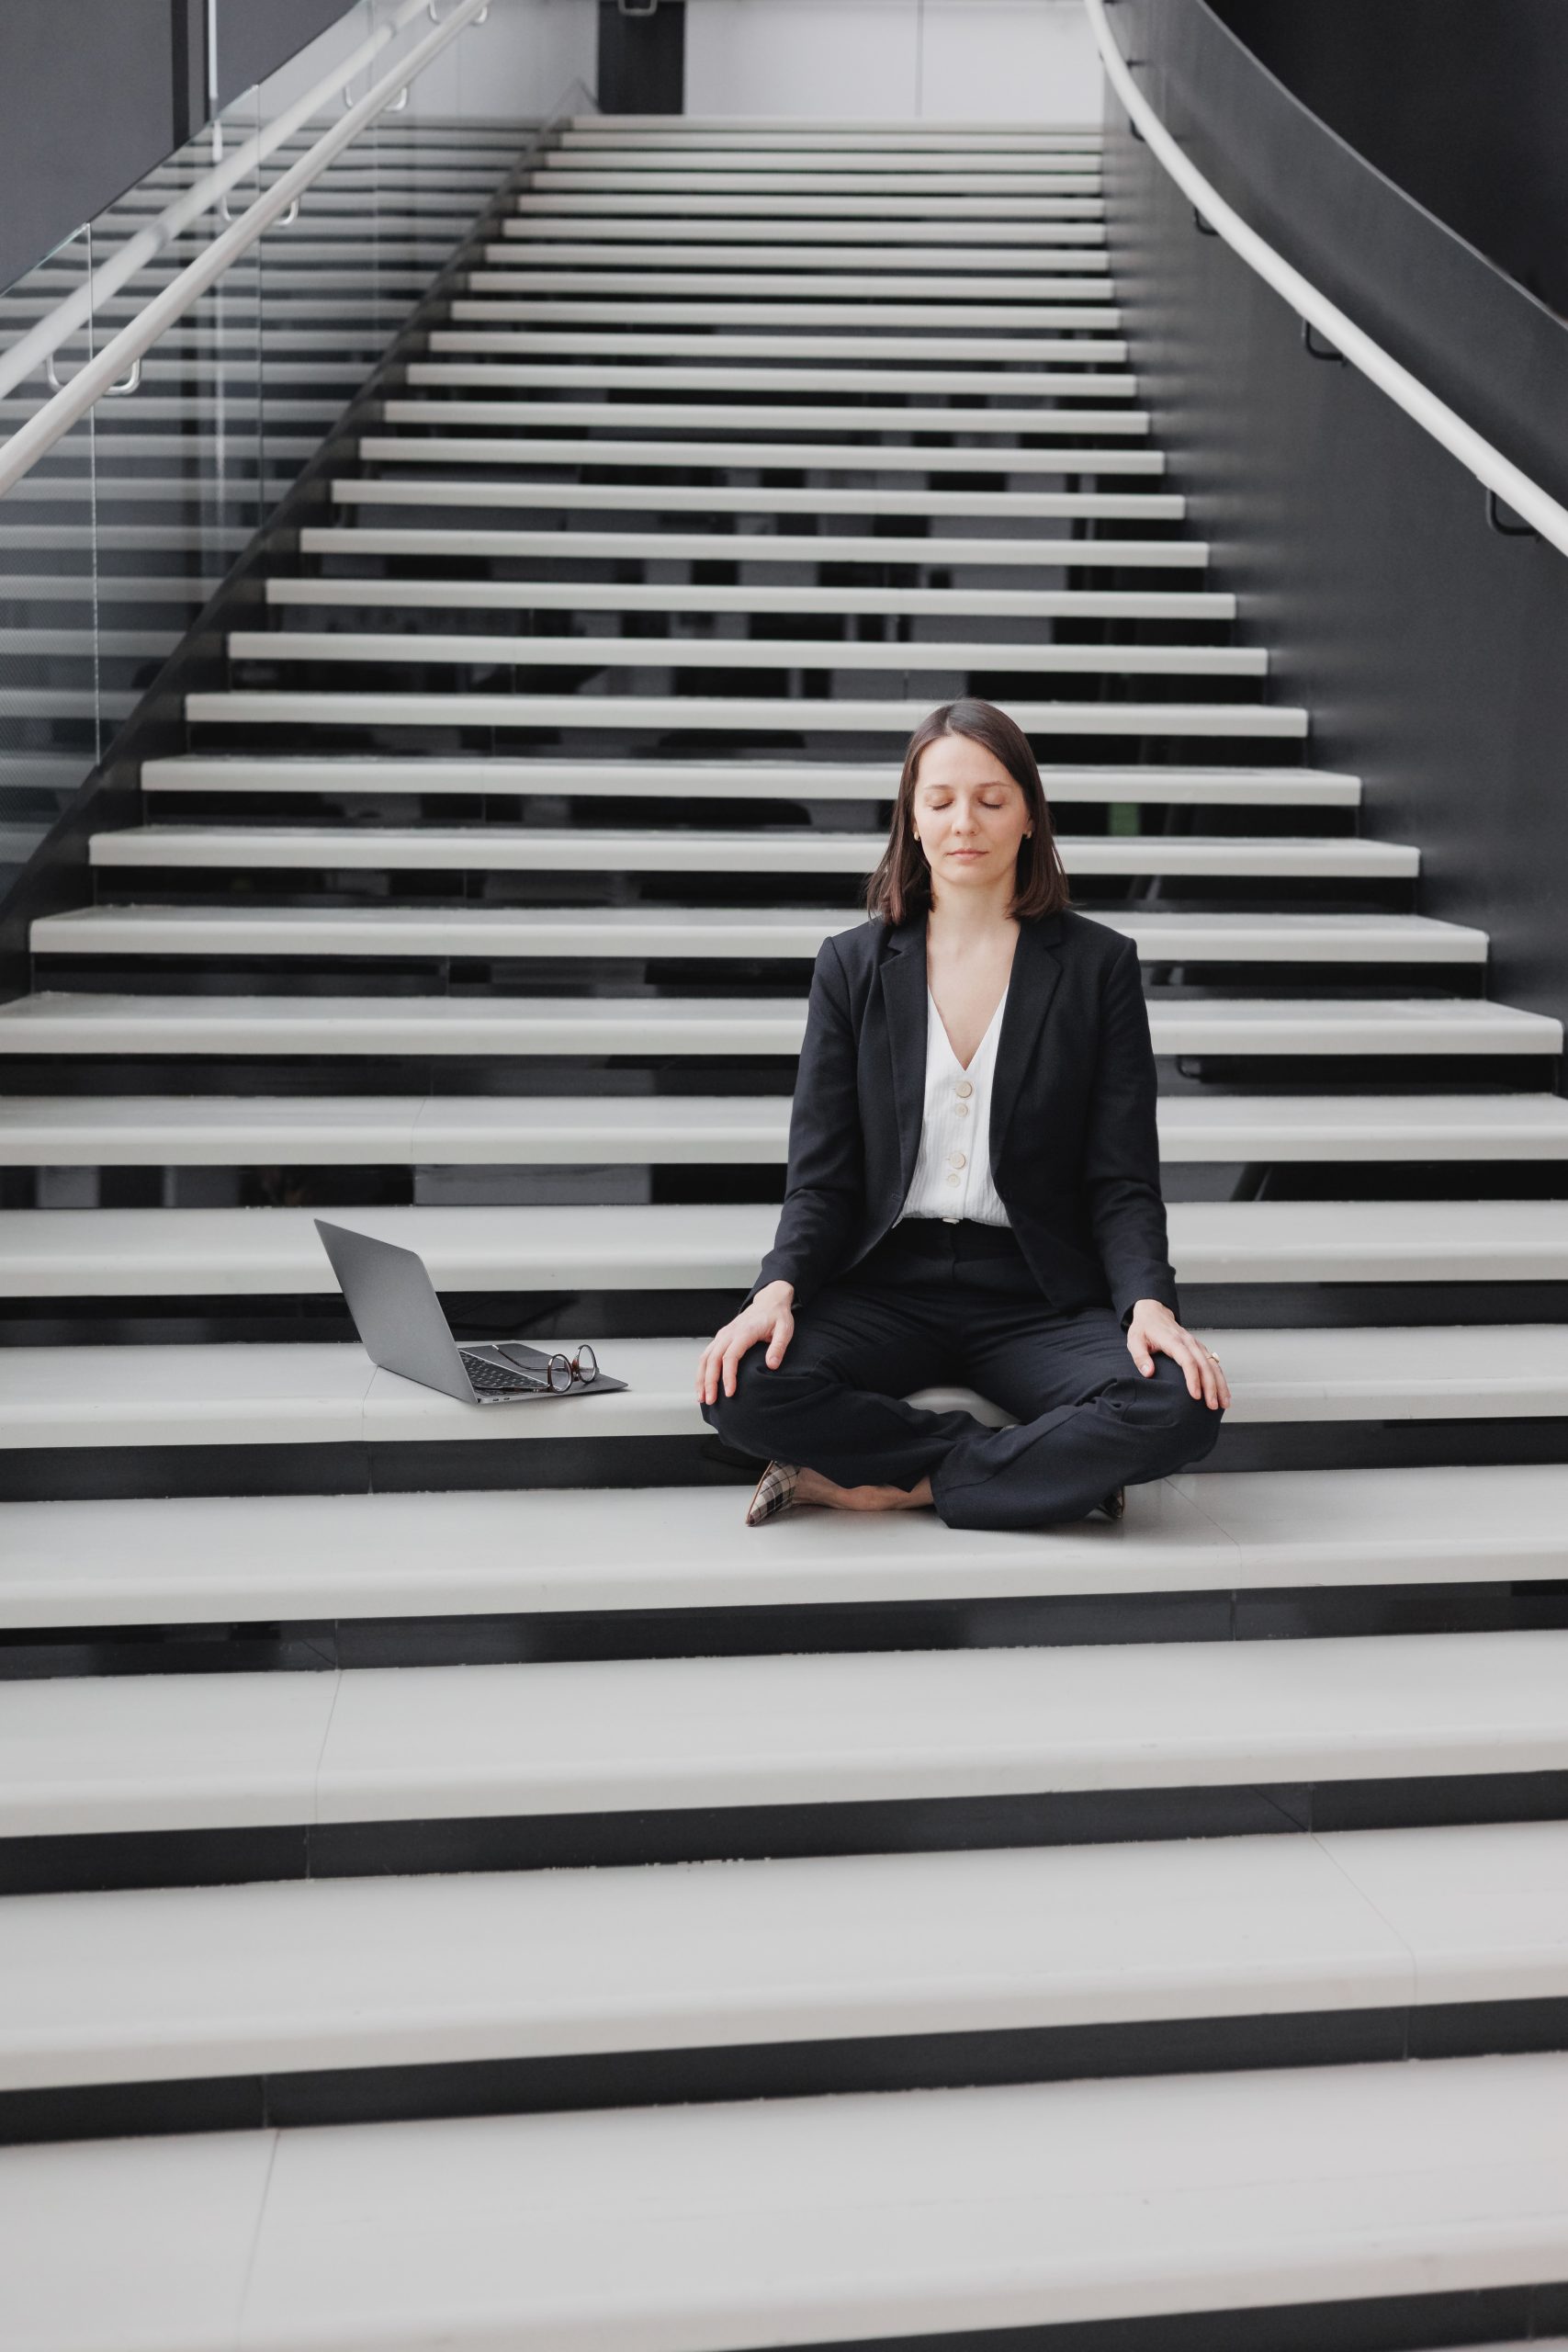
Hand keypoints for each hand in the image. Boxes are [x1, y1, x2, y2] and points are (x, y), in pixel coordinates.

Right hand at [696, 1280, 794, 1405]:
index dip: (728, 1375)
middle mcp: (729, 1333)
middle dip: (709, 1381)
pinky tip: (702, 1384)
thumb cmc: (777, 1317)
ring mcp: (723, 1335)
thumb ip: (778, 1347)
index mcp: (744, 1332)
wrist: (769, 1301)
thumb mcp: (784, 1330)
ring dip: (701, 1378)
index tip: (729, 1392)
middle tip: (710, 1400)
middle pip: (712, 1359)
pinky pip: (706, 1354)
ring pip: (705, 1357)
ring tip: (702, 1397)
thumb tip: (772, 1365)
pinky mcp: (721, 1338)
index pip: (730, 1356)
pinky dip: (702, 1370)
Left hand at [1126, 1299, 1230, 1410]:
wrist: (1154, 1313)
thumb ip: (1140, 1357)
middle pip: (1205, 1366)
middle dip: (1211, 1387)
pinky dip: (1220, 1378)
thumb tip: (1148, 1372)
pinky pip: (1214, 1363)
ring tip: (1224, 1403)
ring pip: (1213, 1365)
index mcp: (1173, 1341)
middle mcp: (1188, 1342)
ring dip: (1220, 1384)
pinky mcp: (1199, 1348)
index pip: (1188, 1361)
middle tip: (1212, 1405)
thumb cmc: (1144, 1328)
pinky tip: (1223, 1391)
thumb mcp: (1135, 1340)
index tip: (1195, 1396)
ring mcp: (1196, 1345)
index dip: (1193, 1379)